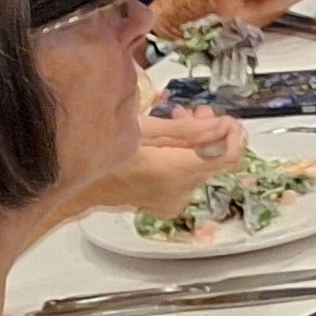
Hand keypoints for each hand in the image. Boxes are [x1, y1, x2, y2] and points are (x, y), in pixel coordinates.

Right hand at [93, 107, 243, 220]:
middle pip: (217, 160)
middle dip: (214, 133)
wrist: (80, 184)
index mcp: (177, 171)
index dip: (235, 135)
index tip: (229, 120)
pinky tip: (170, 141)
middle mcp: (180, 190)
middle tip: (199, 113)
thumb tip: (222, 126)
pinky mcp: (166, 202)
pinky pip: (189, 176)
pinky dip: (186, 156)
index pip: (229, 157)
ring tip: (181, 120)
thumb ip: (188, 130)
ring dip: (199, 142)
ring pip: (203, 166)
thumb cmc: (104, 155)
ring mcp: (174, 199)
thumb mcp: (145, 130)